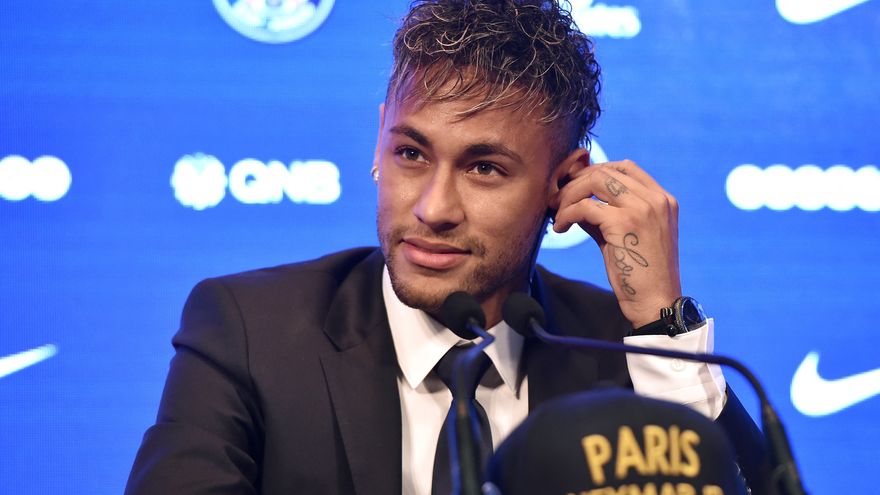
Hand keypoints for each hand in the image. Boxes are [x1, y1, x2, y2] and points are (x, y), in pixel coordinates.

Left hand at [551, 160, 681, 327]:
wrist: (656, 302)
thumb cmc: (640, 274)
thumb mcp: (627, 235)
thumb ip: (607, 214)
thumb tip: (574, 200)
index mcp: (662, 199)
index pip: (625, 166)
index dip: (595, 171)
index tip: (575, 187)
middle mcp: (655, 199)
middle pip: (606, 170)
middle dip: (576, 182)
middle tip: (558, 200)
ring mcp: (642, 208)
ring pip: (595, 181)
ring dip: (569, 195)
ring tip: (557, 213)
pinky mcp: (624, 223)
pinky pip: (585, 206)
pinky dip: (567, 214)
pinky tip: (561, 228)